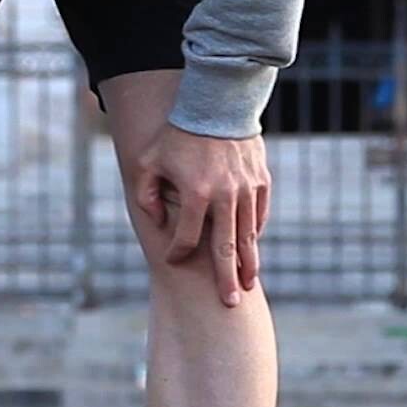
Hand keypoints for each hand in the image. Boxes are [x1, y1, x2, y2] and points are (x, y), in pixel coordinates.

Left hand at [131, 123, 270, 307]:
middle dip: (226, 279)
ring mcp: (247, 189)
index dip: (178, 251)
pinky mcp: (261, 180)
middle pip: (225, 248)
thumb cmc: (179, 131)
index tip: (173, 259)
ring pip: (247, 235)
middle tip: (230, 304)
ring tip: (248, 283)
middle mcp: (225, 196)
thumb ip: (146, 193)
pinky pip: (259, 213)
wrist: (219, 102)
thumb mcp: (150, 159)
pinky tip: (251, 245)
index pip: (187, 237)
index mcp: (196, 193)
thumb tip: (156, 222)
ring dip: (248, 261)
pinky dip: (255, 230)